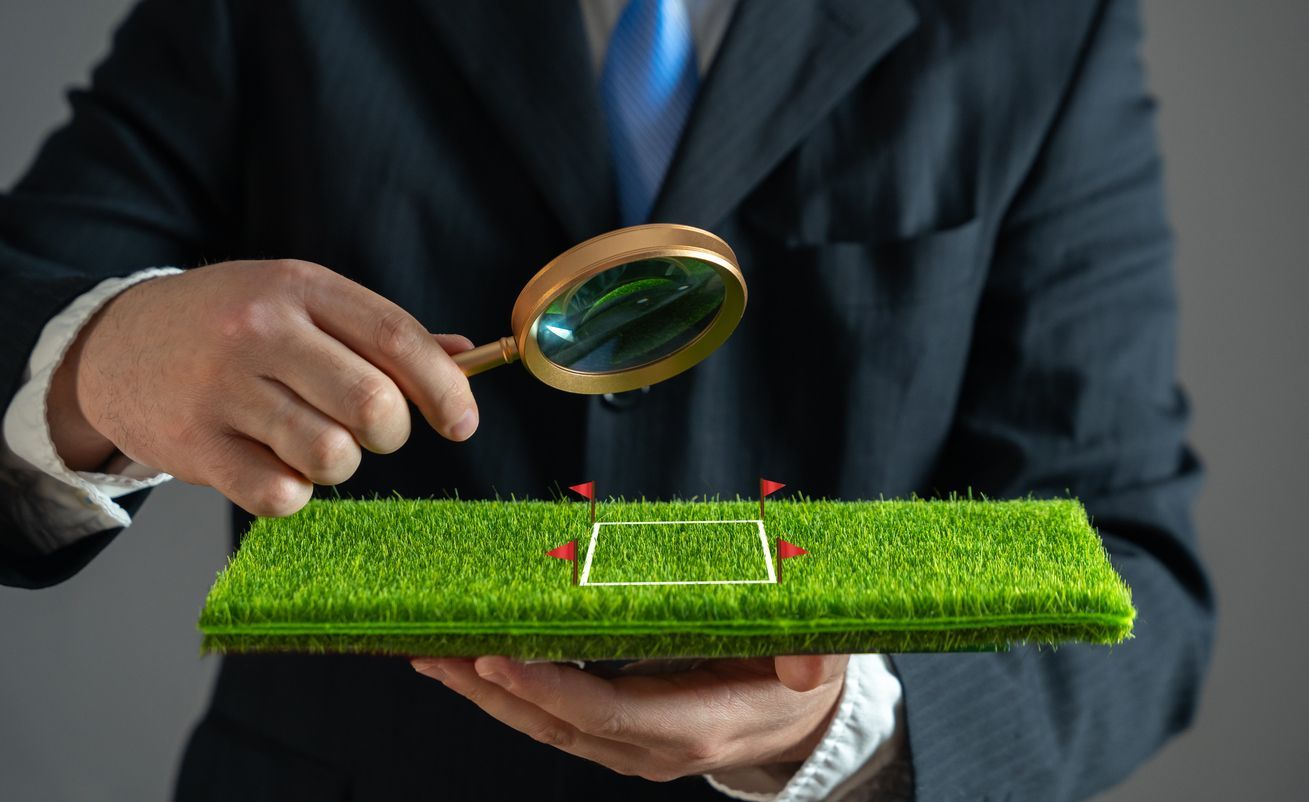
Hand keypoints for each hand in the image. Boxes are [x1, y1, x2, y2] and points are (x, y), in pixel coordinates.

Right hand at [47, 260, 477, 515]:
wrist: (113, 344)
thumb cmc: (230, 325)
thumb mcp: (300, 303)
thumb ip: (381, 332)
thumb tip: (465, 355)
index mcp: (300, 288)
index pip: (397, 338)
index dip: (445, 388)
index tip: (463, 423)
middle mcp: (261, 331)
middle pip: (373, 403)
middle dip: (391, 432)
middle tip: (373, 430)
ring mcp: (222, 389)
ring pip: (331, 454)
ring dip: (340, 463)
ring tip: (313, 443)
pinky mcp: (195, 446)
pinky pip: (280, 495)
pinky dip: (292, 492)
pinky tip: (273, 465)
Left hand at [411, 655, 847, 784]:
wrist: (800, 721)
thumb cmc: (801, 678)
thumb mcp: (817, 662)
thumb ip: (809, 663)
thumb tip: (805, 668)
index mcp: (695, 729)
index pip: (606, 714)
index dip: (549, 690)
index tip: (497, 657)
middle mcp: (652, 748)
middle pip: (557, 725)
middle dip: (492, 690)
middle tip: (436, 649)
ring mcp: (631, 746)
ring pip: (545, 725)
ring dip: (486, 693)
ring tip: (431, 654)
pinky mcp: (618, 732)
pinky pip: (554, 717)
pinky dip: (508, 692)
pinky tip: (469, 663)